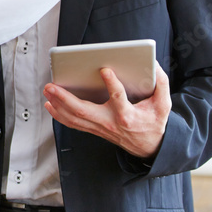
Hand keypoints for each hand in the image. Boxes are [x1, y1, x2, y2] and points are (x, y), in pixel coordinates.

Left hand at [43, 62, 170, 158]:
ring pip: (75, 118)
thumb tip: (153, 64)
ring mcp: (100, 128)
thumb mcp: (163, 105)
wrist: (149, 147)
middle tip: (52, 85)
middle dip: (65, 98)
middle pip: (84, 112)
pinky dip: (59, 115)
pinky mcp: (94, 130)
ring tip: (47, 90)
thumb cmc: (153, 122)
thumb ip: (160, 84)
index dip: (112, 84)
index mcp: (127, 115)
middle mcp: (110, 122)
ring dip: (58, 105)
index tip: (104, 70)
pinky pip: (74, 124)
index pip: (118, 98)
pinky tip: (49, 105)